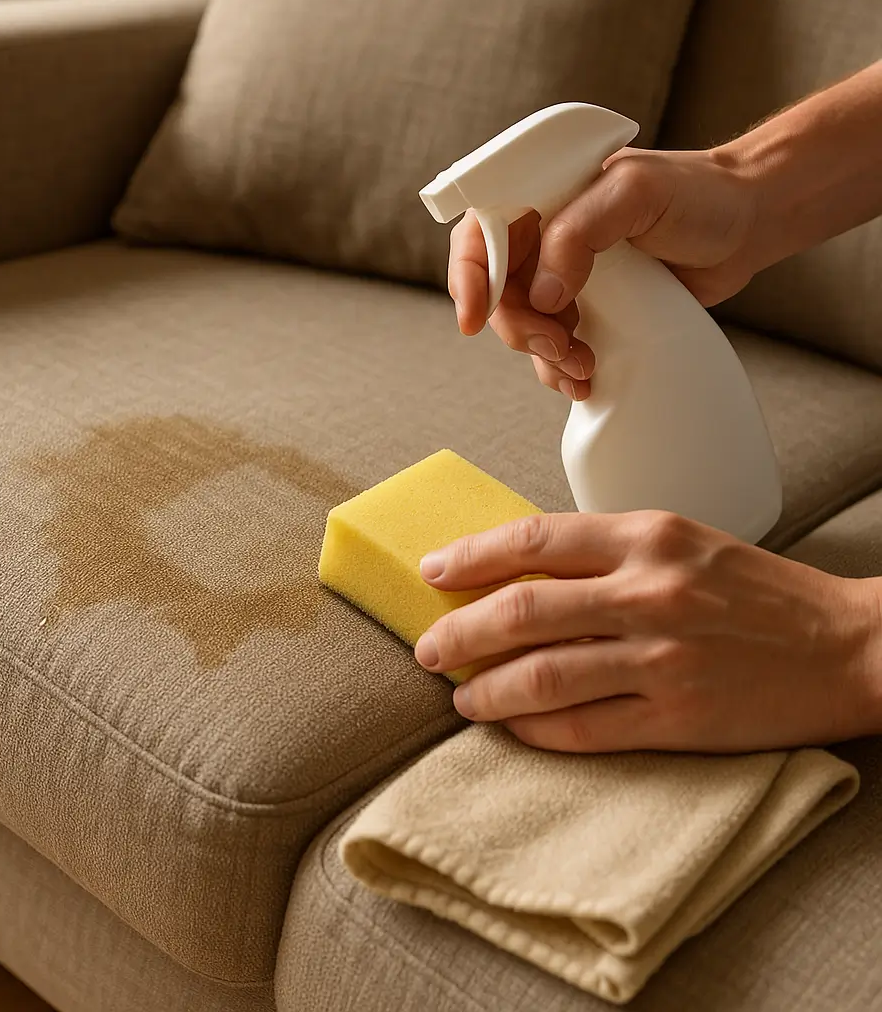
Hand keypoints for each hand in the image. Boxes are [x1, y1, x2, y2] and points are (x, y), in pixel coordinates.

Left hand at [414, 512, 881, 752]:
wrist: (847, 646)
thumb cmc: (755, 590)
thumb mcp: (680, 542)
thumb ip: (605, 553)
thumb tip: (518, 574)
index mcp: (648, 537)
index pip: (533, 541)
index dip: (471, 557)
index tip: (433, 572)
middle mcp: (649, 594)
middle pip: (522, 612)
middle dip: (459, 634)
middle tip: (428, 649)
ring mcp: (662, 659)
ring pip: (541, 677)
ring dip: (485, 691)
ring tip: (460, 696)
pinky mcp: (677, 718)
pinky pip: (581, 728)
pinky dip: (533, 729)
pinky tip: (512, 726)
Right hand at [447, 149, 759, 399]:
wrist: (750, 224)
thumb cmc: (699, 194)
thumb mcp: (635, 195)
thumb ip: (579, 235)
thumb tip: (542, 296)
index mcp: (543, 196)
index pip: (480, 234)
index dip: (468, 277)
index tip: (474, 320)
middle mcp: (547, 237)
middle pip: (499, 293)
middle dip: (519, 329)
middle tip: (557, 346)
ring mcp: (566, 277)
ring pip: (525, 327)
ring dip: (544, 356)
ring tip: (582, 368)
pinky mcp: (590, 310)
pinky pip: (555, 347)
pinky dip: (562, 370)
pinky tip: (585, 380)